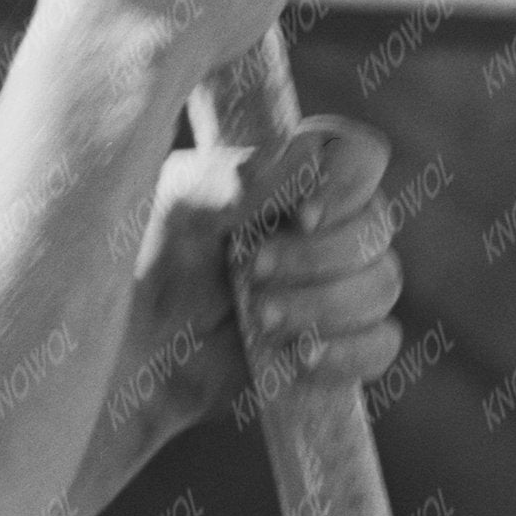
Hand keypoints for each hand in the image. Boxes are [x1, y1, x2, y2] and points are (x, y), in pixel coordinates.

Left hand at [109, 114, 403, 446]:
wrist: (131, 354)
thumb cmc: (146, 265)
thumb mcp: (176, 204)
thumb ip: (234, 176)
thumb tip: (303, 167)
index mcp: (293, 179)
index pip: (361, 156)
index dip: (348, 183)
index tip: (303, 213)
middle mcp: (325, 227)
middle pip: (377, 224)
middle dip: (317, 257)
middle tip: (251, 276)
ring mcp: (336, 287)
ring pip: (383, 284)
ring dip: (324, 305)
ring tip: (258, 322)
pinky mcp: (338, 344)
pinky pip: (383, 344)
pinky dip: (349, 352)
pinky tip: (300, 358)